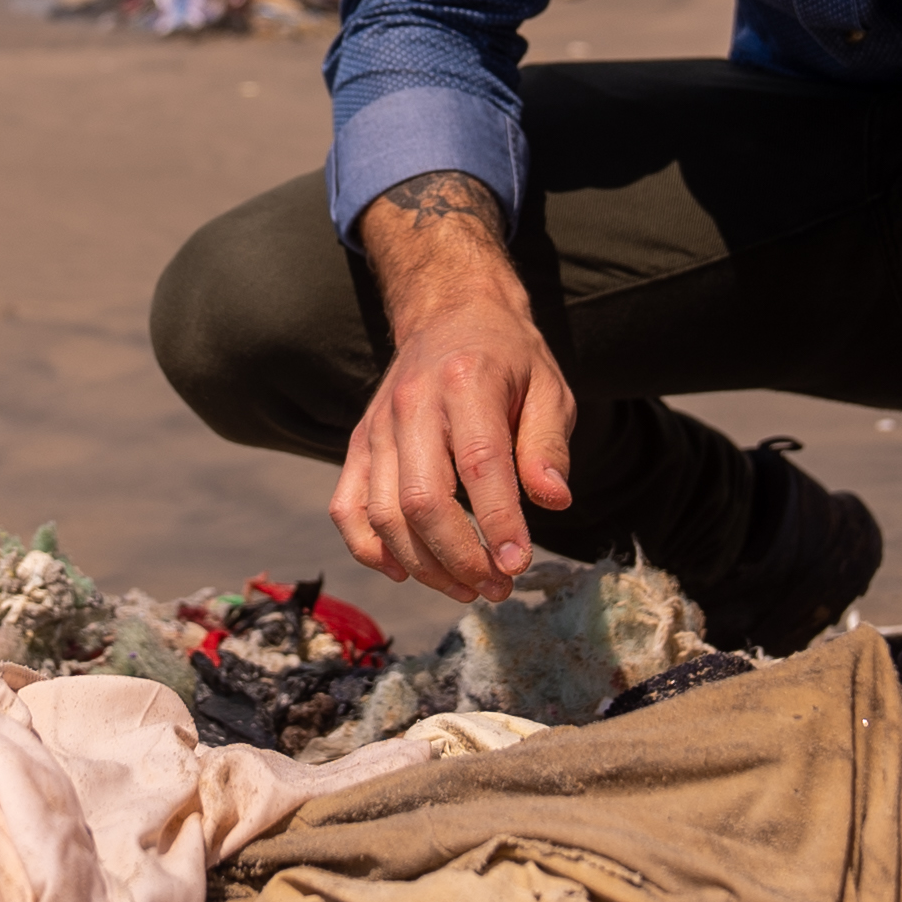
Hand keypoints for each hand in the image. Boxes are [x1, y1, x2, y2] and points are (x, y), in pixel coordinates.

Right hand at [329, 170, 572, 601]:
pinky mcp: (359, 444)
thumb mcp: (549, 388)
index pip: (480, 465)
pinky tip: (404, 572)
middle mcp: (413, 405)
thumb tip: (554, 501)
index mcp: (467, 383)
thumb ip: (549, 444)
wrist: (449, 313)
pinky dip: (369, 549)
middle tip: (499, 587)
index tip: (518, 565)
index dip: (498, 523)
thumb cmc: (508, 358)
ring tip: (467, 588)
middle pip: (423, 501)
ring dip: (424, 566)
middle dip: (461, 558)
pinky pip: (347, 508)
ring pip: (385, 515)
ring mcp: (378, 427)